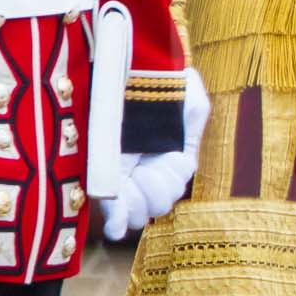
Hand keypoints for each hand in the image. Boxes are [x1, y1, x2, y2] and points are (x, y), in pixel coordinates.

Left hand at [101, 69, 208, 239]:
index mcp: (174, 154)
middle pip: (160, 203)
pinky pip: (112, 208)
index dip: (170, 180)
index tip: (165, 160)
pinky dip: (117, 222)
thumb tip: (186, 155)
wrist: (128, 65)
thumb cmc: (162, 78)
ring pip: (139, 211)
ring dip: (137, 204)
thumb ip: (194, 126)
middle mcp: (151, 168)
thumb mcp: (190, 100)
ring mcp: (125, 174)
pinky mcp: (102, 175)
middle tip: (143, 171)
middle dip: (154, 193)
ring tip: (130, 182)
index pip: (176, 185)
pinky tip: (115, 229)